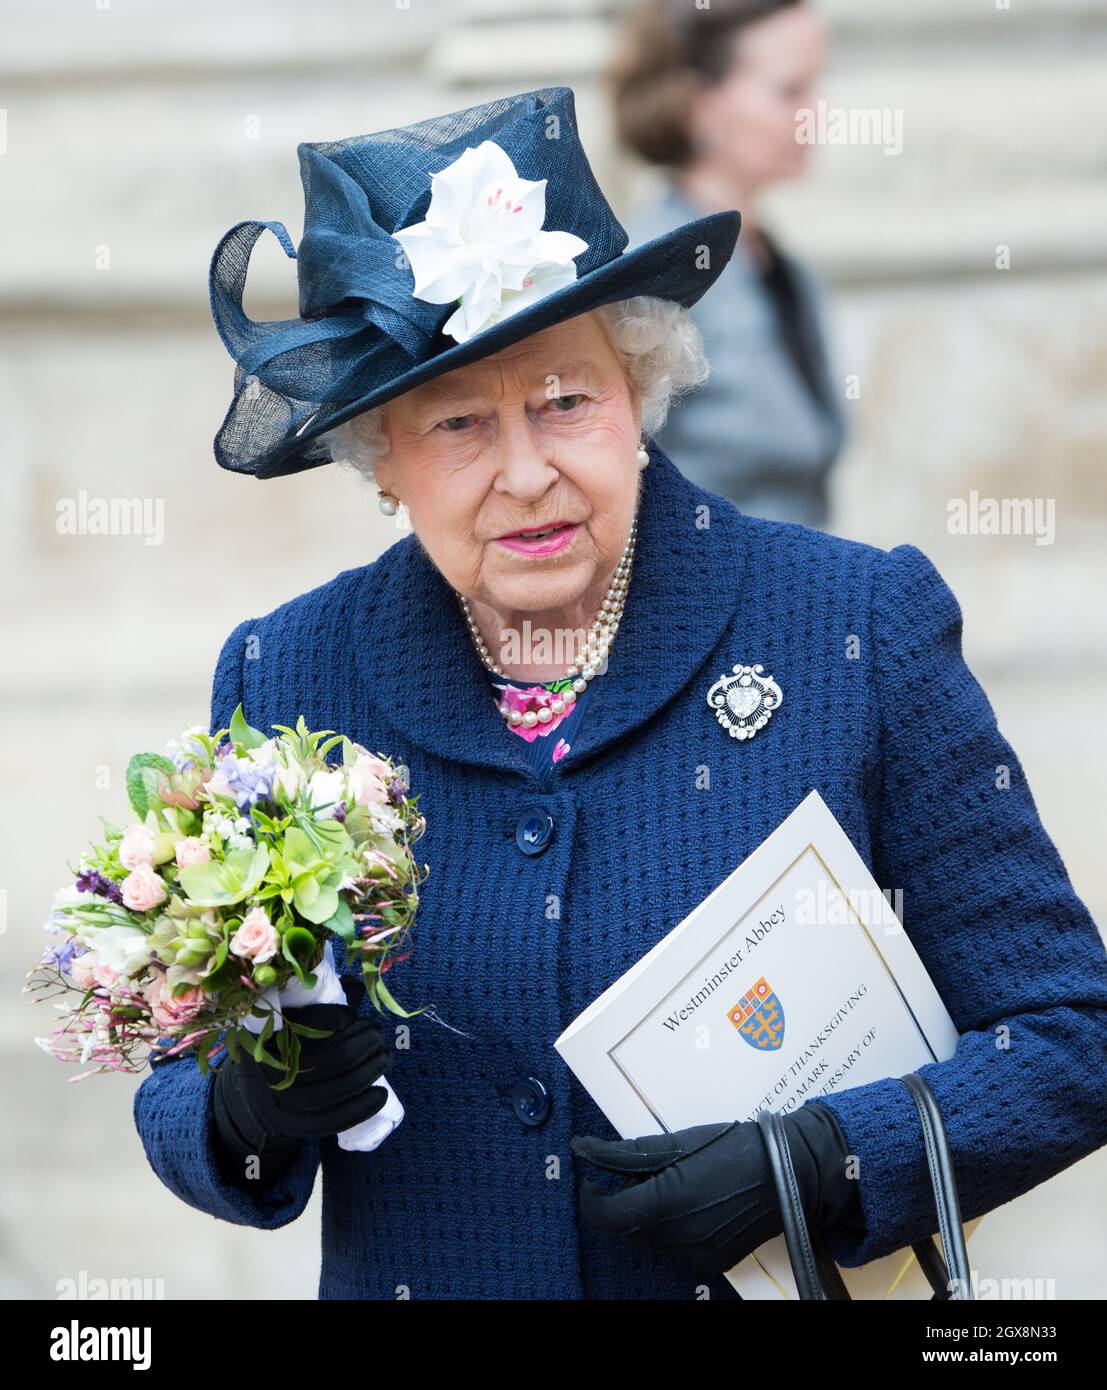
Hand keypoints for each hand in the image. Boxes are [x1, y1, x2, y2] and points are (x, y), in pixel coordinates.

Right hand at [213, 975, 392, 1184]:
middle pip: (331, 1058)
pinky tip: (381, 1095)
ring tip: (385, 1058)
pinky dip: (361, 1108)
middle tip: (378, 1034)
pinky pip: (333, 1120)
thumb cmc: (279, 1050)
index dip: (336, 1019)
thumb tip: (354, 985)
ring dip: (369, 1072)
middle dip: (363, 1044)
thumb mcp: (283, 1024)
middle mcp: (270, 1073)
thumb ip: (314, 1006)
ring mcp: (282, 1104)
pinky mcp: (295, 1126)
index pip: (306, 1026)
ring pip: (336, 1089)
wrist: (254, 1097)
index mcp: (265, 1039)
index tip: (354, 1015)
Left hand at [570, 1103, 859, 1273]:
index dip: (591, 1200)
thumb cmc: (732, 1146)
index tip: (592, 1181)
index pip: (605, 1217)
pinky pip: (678, 1247)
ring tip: (676, 1182)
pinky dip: (674, 1227)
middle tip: (645, 1172)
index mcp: (663, 1204)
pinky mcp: (714, 1260)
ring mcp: (697, 1253)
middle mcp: (677, 1237)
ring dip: (650, 1215)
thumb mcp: (676, 1141)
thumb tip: (583, 1149)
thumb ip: (626, 1152)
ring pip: (652, 1238)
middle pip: (628, 1228)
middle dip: (625, 1201)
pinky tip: (695, 1201)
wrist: (789, 1170)